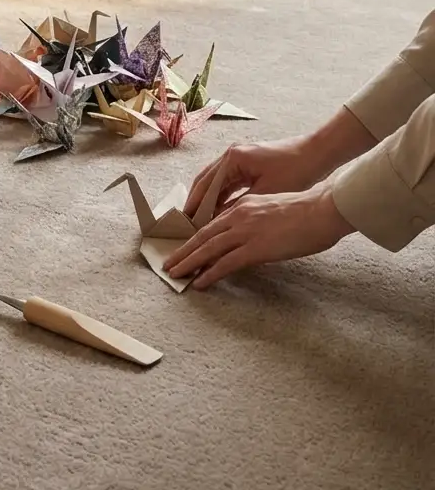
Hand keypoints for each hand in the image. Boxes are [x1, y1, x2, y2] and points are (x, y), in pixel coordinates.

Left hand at [163, 184, 354, 289]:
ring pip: (209, 249)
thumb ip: (255, 221)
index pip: (211, 224)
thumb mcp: (271, 211)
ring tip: (175, 274)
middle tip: (169, 264)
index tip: (183, 248)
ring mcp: (245, 232)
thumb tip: (247, 238)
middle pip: (203, 236)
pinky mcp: (255, 248)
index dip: (194, 238)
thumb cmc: (306, 212)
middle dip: (184, 251)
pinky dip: (210, 273)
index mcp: (243, 206)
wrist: (321, 210)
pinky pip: (226, 263)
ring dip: (189, 263)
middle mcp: (238, 216)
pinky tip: (200, 282)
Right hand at [183, 137, 324, 218]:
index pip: (205, 184)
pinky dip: (223, 197)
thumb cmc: (295, 170)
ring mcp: (240, 158)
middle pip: (207, 181)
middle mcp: (231, 155)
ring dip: (210, 200)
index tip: (186, 222)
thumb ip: (239, 205)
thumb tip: (219, 222)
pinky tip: (221, 212)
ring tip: (202, 221)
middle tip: (188, 224)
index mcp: (232, 158)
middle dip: (198, 203)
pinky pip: (230, 182)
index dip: (195, 204)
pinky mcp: (250, 164)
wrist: (318, 154)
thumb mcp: (266, 192)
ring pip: (217, 182)